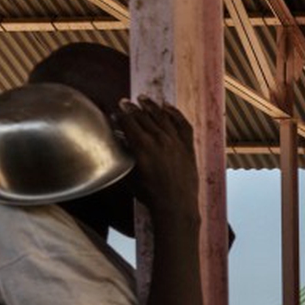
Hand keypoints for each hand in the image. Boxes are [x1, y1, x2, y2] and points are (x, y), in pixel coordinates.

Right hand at [114, 99, 198, 218]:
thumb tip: (120, 141)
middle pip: (143, 117)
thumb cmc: (150, 194)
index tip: (115, 111)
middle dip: (132, 108)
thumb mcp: (130, 174)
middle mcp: (160, 140)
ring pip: (162, 117)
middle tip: (125, 102)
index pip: (128, 122)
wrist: (176, 206)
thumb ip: (126, 154)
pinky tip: (168, 107)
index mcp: (142, 146)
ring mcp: (176, 143)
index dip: (120, 115)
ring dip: (151, 106)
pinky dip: (175, 114)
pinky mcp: (189, 147)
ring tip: (143, 98)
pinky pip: (183, 125)